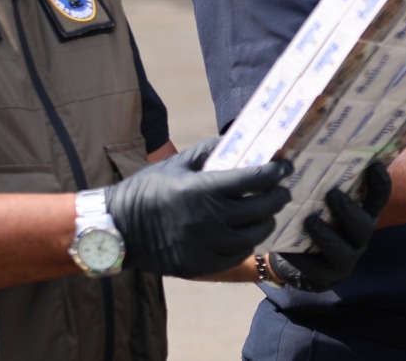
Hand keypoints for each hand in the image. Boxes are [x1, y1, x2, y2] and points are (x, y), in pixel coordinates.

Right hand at [105, 138, 291, 278]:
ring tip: (268, 211)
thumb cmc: (148, 191)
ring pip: (254, 234)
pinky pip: (237, 254)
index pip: (254, 179)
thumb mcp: (178, 163)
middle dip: (278, 195)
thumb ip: (210, 150)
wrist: (119, 229)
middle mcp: (208, 219)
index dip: (276, 172)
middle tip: (283, 188)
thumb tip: (239, 140)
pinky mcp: (201, 265)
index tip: (285, 166)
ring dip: (267, 220)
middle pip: (261, 208)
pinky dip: (248, 241)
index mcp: (203, 189)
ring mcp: (206, 245)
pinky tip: (248, 231)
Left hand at [268, 163, 390, 291]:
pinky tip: (288, 249)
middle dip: (349, 210)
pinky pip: (316, 269)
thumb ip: (322, 183)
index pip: (378, 199)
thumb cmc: (311, 221)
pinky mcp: (326, 277)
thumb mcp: (319, 203)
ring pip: (342, 251)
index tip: (373, 165)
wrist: (296, 261)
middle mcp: (357, 238)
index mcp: (361, 216)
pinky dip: (301, 258)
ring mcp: (344, 259)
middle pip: (364, 226)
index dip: (380, 184)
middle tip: (331, 194)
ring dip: (326, 235)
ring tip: (309, 220)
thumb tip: (306, 150)